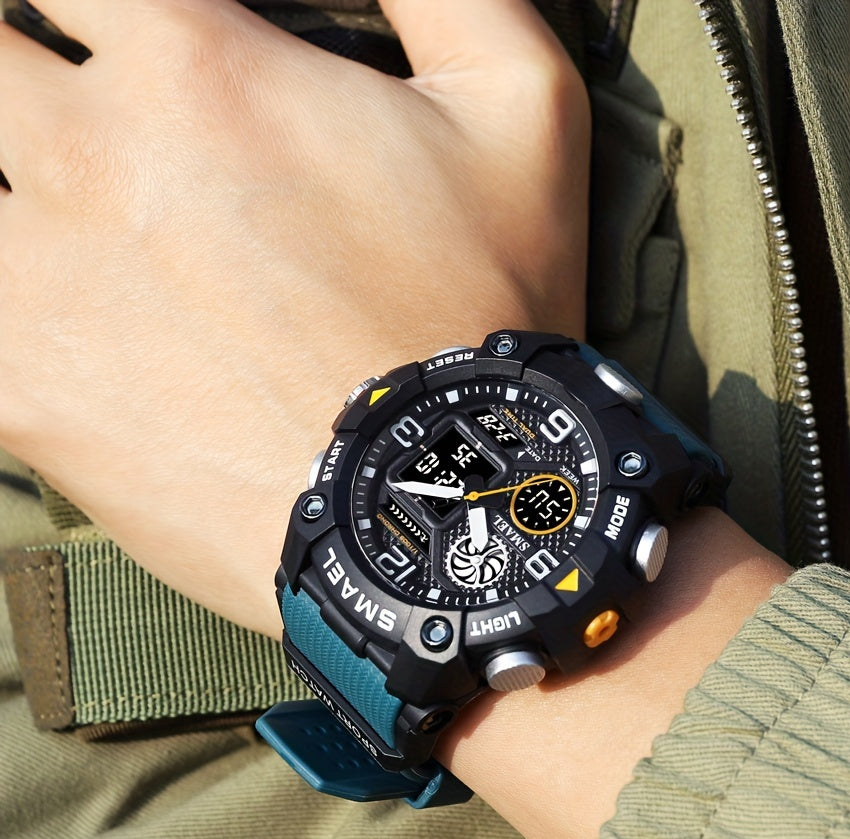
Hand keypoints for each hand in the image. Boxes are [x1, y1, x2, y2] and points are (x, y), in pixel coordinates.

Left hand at [0, 0, 589, 633]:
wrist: (434, 504)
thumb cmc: (480, 316)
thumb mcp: (524, 111)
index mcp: (202, 68)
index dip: (86, 3)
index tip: (108, 32)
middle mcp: (96, 154)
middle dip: (12, 61)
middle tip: (46, 98)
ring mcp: (38, 277)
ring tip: (45, 208)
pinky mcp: (22, 392)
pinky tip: (32, 322)